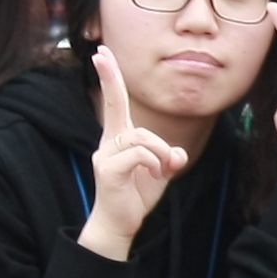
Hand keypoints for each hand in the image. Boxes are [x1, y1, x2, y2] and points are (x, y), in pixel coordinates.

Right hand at [76, 46, 188, 259]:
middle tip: (100, 53)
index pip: (116, 103)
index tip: (101, 54)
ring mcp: (105, 154)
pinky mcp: (107, 170)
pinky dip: (155, 163)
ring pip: (142, 136)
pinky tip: (155, 176)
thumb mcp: (161, 171)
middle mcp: (108, 141)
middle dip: (109, 78)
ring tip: (162, 171)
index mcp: (120, 138)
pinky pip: (140, 154)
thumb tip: (176, 154)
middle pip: (116, 105)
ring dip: (161, 152)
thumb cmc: (137, 194)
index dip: (110, 78)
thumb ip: (170, 157)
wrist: (119, 224)